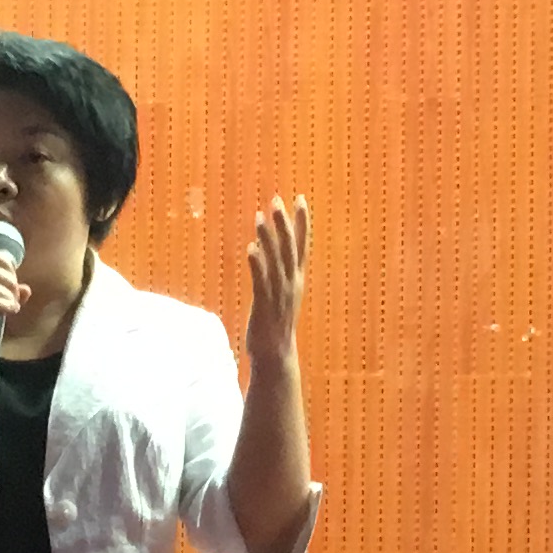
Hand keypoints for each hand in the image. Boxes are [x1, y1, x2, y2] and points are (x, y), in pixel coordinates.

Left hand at [245, 197, 309, 371]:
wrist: (276, 354)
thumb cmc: (275, 321)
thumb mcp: (278, 290)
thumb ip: (273, 266)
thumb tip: (262, 243)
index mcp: (296, 278)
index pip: (301, 245)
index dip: (302, 222)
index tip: (299, 198)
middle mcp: (290, 283)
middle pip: (288, 248)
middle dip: (283, 223)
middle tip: (276, 200)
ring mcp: (278, 294)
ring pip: (275, 261)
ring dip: (268, 238)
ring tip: (260, 217)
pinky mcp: (264, 305)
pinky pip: (261, 281)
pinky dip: (257, 264)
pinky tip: (251, 248)